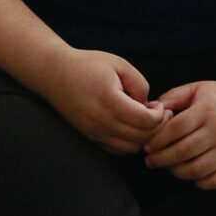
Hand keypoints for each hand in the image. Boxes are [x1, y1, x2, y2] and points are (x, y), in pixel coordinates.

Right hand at [35, 47, 163, 153]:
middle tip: (159, 113)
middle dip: (157, 127)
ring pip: (131, 148)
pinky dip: (130, 143)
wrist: (55, 74)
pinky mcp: (91, 137)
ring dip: (144, 137)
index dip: (160, 114)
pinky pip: (118, 150)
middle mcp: (101, 121)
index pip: (146, 121)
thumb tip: (148, 106)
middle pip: (142, 138)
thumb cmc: (88, 65)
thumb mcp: (119, 64)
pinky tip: (131, 127)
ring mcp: (95, 132)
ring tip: (145, 120)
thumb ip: (140, 84)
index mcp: (110, 101)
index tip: (158, 104)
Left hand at [142, 80, 215, 188]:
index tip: (147, 147)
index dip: (158, 141)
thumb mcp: (198, 89)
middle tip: (152, 161)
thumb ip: (173, 96)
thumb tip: (151, 109)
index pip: (175, 129)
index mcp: (206, 111)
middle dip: (162, 159)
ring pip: (197, 169)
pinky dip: (201, 182)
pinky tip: (193, 175)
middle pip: (183, 151)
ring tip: (170, 168)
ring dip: (178, 173)